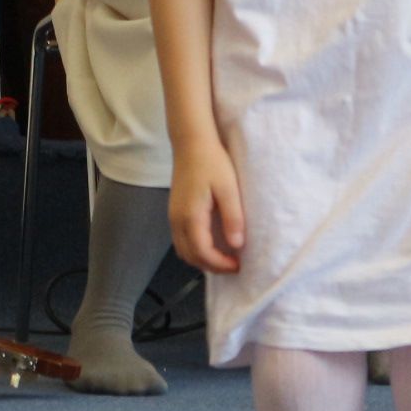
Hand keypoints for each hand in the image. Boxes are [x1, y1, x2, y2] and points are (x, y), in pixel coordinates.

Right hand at [170, 139, 248, 273]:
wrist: (192, 143)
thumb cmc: (212, 162)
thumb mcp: (229, 189)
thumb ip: (232, 218)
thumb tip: (237, 244)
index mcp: (191, 216)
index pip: (203, 253)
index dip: (220, 264)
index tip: (238, 265)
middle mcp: (177, 220)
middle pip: (190, 256)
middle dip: (211, 267)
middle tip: (232, 265)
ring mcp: (173, 216)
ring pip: (183, 251)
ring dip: (201, 260)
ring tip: (223, 258)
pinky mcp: (174, 212)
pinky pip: (181, 240)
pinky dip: (194, 250)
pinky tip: (210, 244)